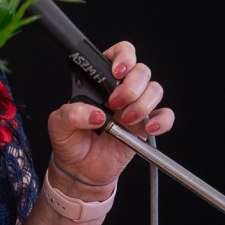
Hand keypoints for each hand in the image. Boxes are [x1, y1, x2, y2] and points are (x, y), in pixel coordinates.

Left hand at [46, 40, 174, 189]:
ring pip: (155, 89)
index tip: (117, 72)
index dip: (123, 57)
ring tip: (125, 119)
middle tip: (114, 103)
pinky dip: (162, 120)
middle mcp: (120, 89)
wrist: (81, 169)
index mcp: (99, 80)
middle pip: (141, 70)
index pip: (119, 54)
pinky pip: (166, 115)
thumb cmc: (70, 140)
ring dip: (142, 103)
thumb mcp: (59, 124)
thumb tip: (96, 114)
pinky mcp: (145, 125)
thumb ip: (72, 114)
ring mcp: (135, 106)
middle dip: (131, 86)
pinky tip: (148, 128)